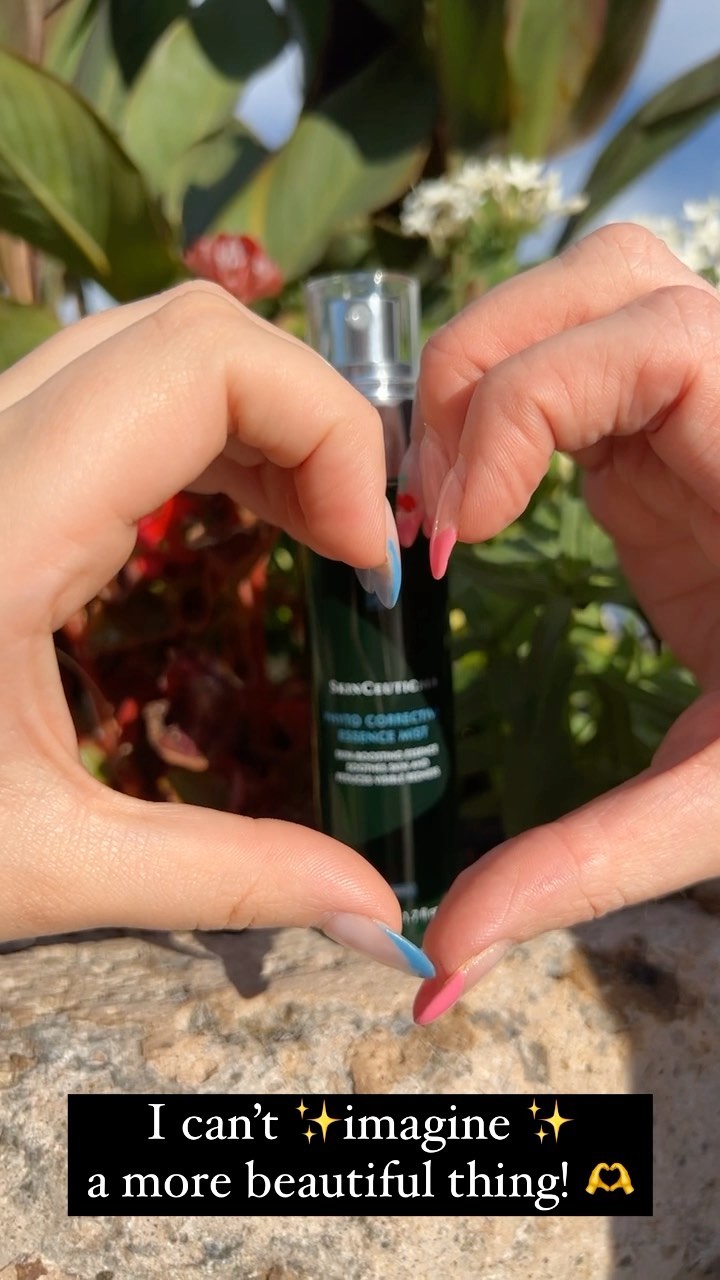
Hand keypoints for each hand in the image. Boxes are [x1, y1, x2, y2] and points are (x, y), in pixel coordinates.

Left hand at [0, 282, 434, 982]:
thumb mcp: (38, 867)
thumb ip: (222, 879)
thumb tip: (375, 911)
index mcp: (1, 524)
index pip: (205, 364)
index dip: (327, 430)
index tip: (368, 559)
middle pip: (192, 333)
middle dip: (312, 417)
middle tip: (356, 546)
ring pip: (156, 348)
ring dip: (265, 421)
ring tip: (319, 533)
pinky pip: (121, 394)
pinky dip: (212, 436)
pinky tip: (246, 520)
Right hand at [402, 223, 719, 1021]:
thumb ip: (590, 867)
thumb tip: (438, 965)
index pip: (652, 338)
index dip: (521, 408)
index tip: (454, 541)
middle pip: (603, 280)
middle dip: (480, 373)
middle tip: (433, 520)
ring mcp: (706, 414)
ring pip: (586, 296)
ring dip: (487, 371)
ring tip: (444, 501)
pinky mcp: (670, 444)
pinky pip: (572, 366)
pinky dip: (499, 409)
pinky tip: (472, 510)